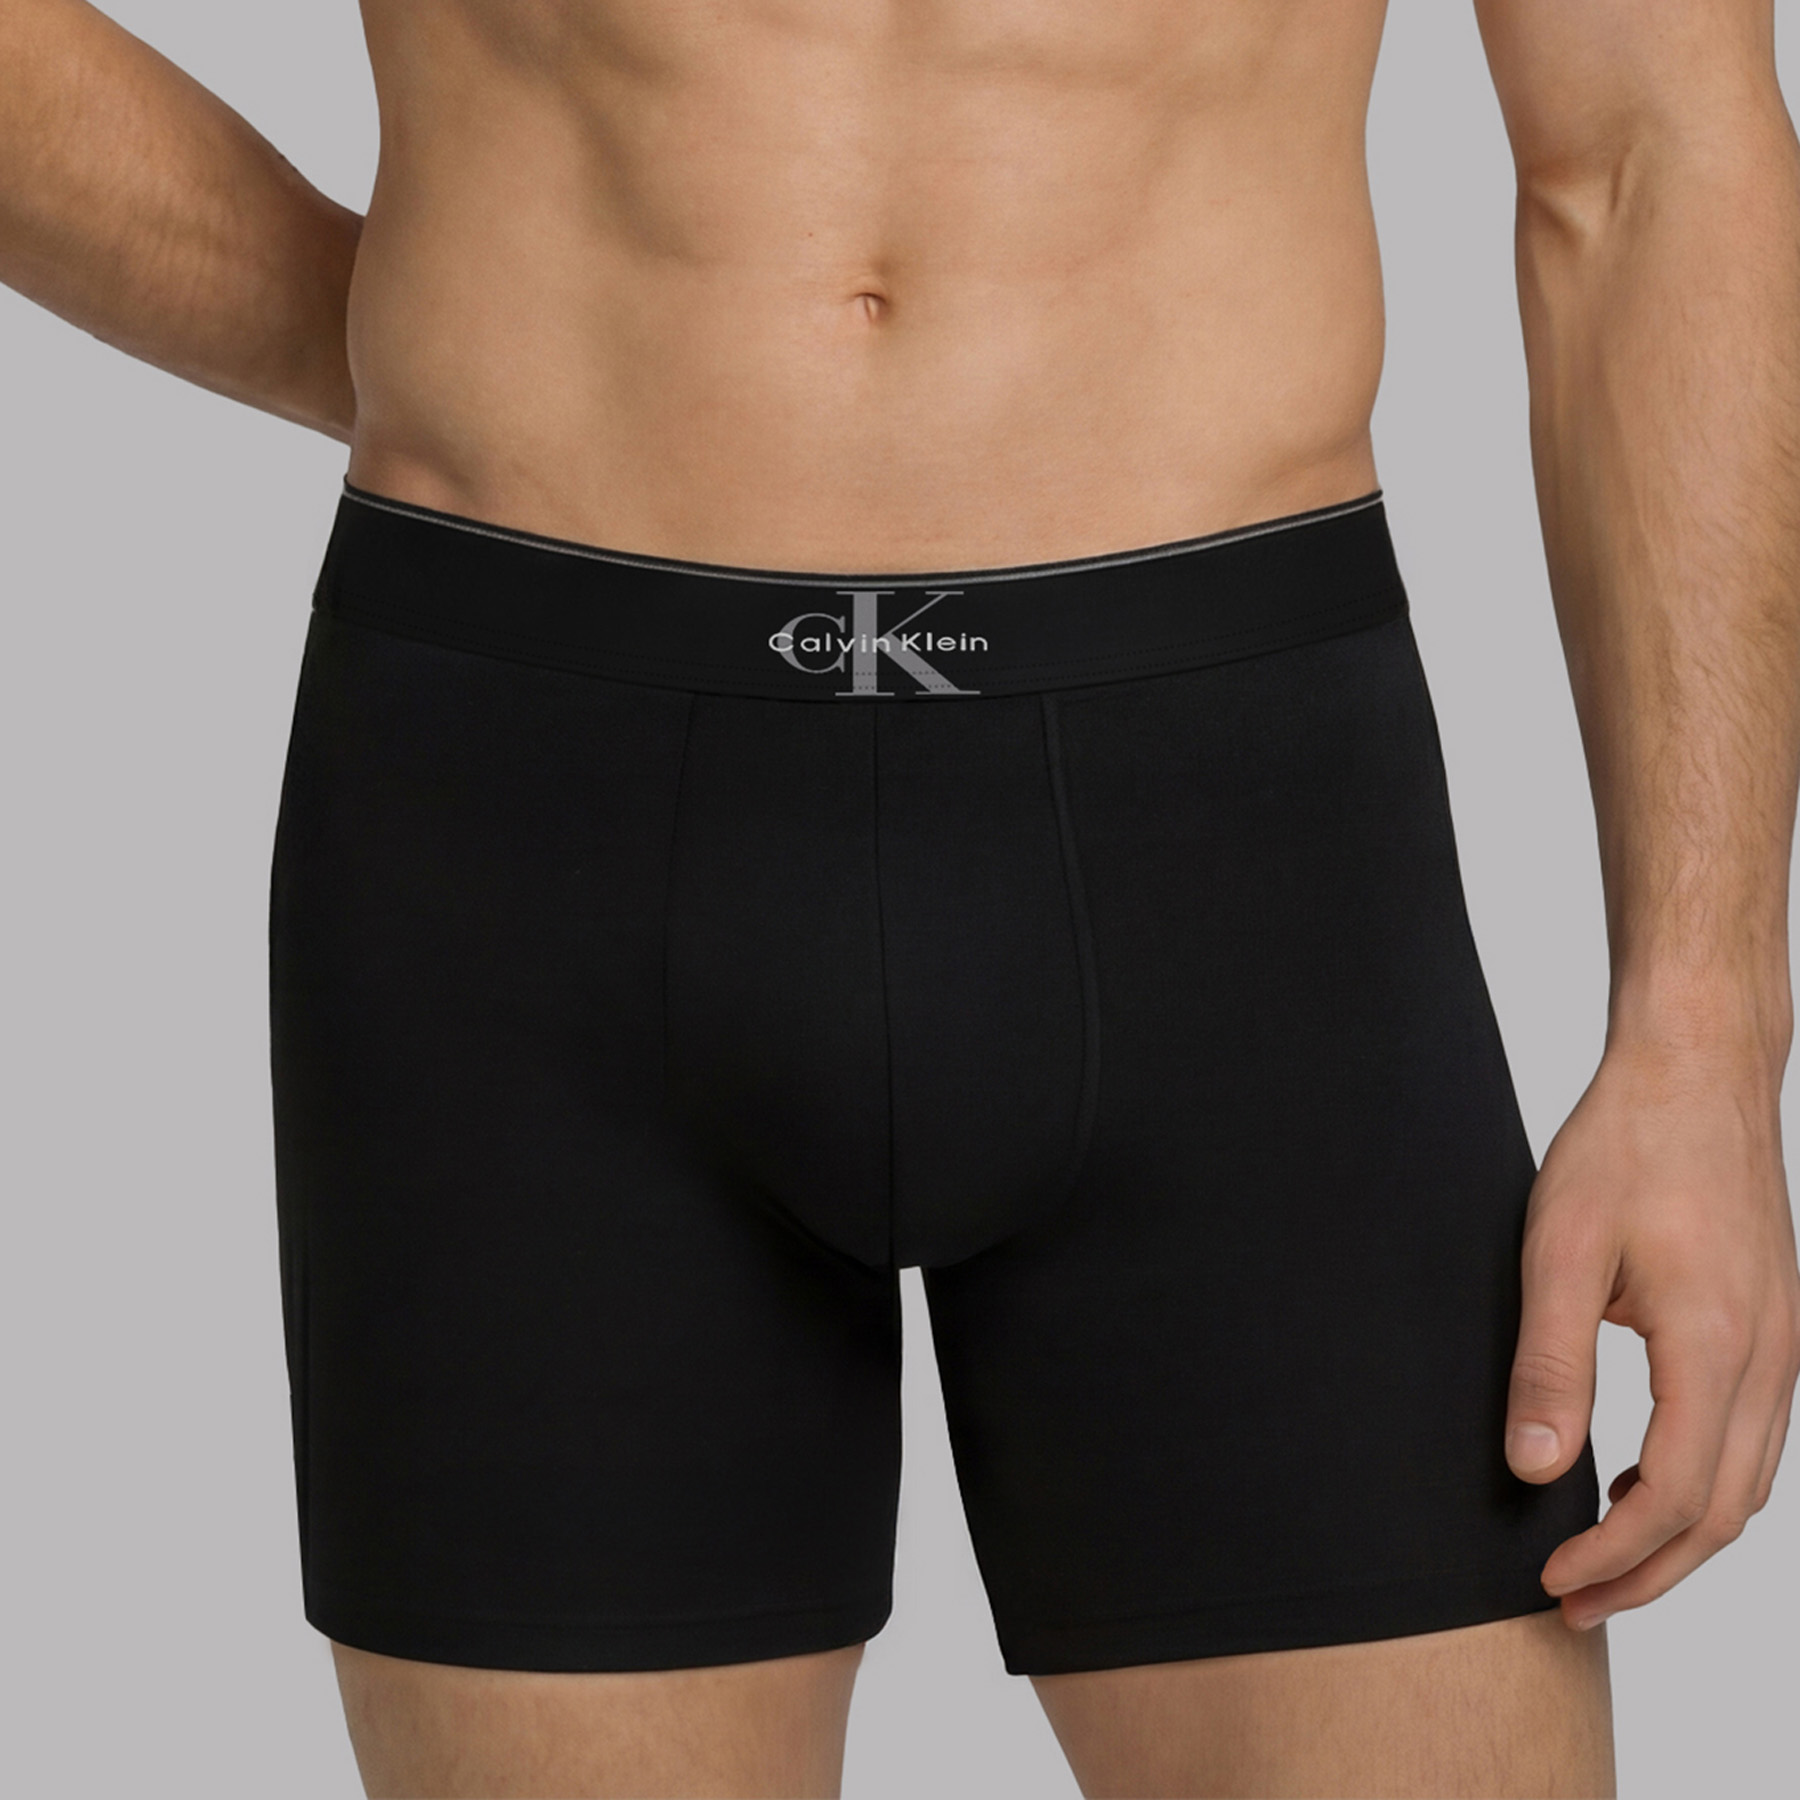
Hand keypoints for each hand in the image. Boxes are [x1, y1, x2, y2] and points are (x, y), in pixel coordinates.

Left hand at [1503, 1040, 1799, 1629]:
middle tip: (1576, 1601)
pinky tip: (1643, 1473)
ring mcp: (1785, 1343)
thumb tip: (1534, 1467)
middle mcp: (1770, 1357)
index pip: (1675, 1496)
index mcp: (1717, 1344)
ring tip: (1605, 1555)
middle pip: (1724, 1512)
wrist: (1698, 1072)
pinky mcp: (1778, 1325)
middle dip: (1651, 1571)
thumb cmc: (1626, 1144)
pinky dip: (1704, 1481)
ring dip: (1681, 1533)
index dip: (1616, 1555)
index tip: (1555, 1580)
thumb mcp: (1559, 1250)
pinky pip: (1755, 1436)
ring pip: (1750, 1483)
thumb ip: (1549, 1364)